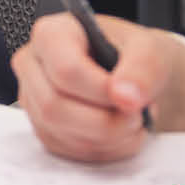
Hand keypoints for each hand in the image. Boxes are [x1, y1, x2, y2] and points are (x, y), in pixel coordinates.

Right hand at [13, 11, 184, 161]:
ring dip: (108, 137)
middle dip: (105, 121)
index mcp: (52, 34)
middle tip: (138, 115)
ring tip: (134, 121)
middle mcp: (33, 65)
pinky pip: (68, 150)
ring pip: (61, 132)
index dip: (101, 91)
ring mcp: (33, 100)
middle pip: (55, 106)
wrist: (134, 76)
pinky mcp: (44, 129)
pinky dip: (104, 150)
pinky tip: (122, 133)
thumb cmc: (135, 55)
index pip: (65, 70)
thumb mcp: (151, 49)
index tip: (131, 100)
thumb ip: (143, 69)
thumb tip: (126, 97)